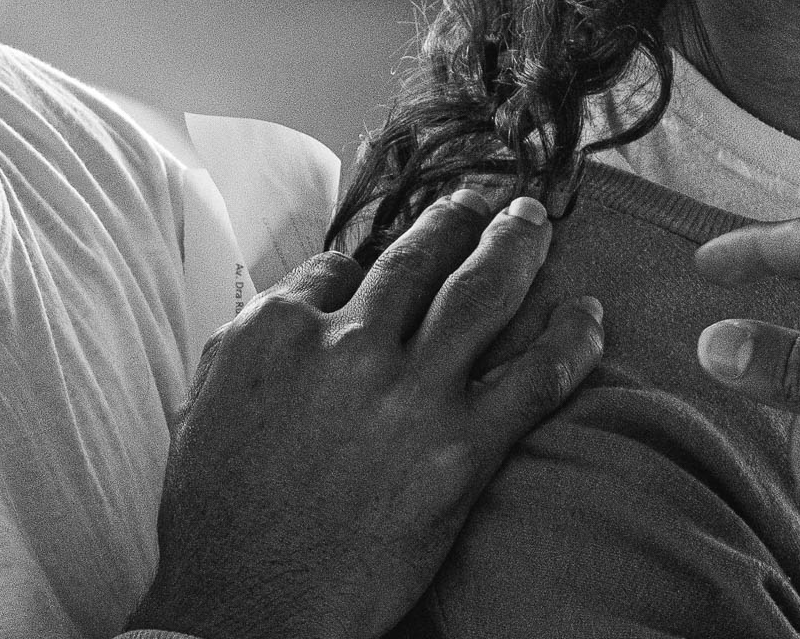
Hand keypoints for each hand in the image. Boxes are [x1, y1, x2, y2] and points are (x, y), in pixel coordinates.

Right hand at [128, 189, 603, 638]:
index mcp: (278, 329)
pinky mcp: (461, 451)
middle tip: (487, 202)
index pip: (341, 266)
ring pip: (480, 292)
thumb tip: (315, 294)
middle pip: (419, 257)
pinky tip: (589, 315)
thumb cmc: (216, 519)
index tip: (391, 266)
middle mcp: (346, 344)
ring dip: (517, 246)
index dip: (372, 263)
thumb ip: (262, 337)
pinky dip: (570, 340)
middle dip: (459, 220)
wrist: (245, 609)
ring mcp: (408, 393)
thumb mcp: (210, 400)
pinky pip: (535, 377)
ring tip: (535, 221)